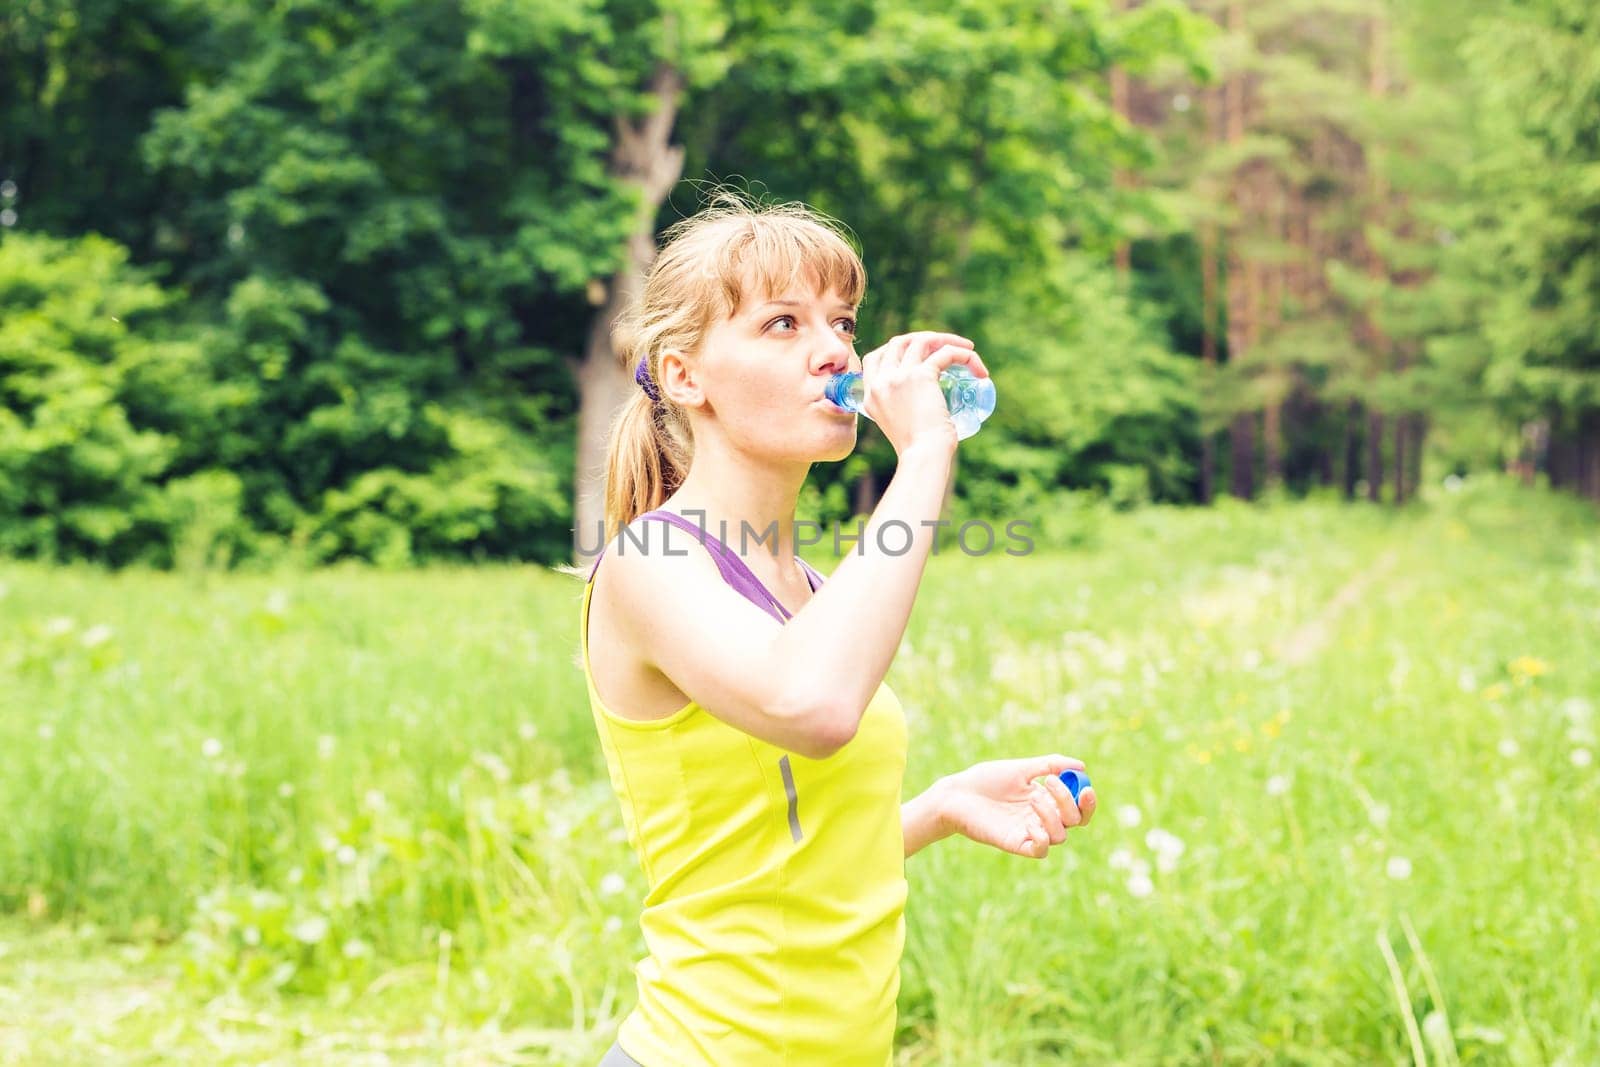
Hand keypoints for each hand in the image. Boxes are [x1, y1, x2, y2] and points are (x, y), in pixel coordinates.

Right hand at [859, 331, 988, 456]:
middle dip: (924, 339)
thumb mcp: (900, 425)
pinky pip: (945, 353)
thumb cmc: (918, 449)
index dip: (897, 349)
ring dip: (946, 340)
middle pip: (898, 342)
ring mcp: (898, 376)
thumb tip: (924, 401)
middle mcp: (880, 382)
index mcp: (871, 394)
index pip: (875, 358)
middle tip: (946, 348)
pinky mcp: (920, 376)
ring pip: (922, 340)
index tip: (919, 354)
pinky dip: (964, 355)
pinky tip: (977, 365)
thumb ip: (902, 408)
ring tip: (967, 349)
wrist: (924, 456)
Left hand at [936, 754, 1095, 859]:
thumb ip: (1050, 765)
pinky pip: (1040, 850)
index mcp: (1047, 800)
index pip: (1078, 807)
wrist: (957, 794)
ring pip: (1060, 836)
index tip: (1085, 787)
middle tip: (1050, 782)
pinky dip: (1041, 838)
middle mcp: (1042, 818)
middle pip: (1074, 821)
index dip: (1087, 801)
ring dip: (1052, 815)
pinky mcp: (1015, 843)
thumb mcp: (1021, 768)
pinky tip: (1028, 822)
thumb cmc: (986, 780)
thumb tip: (1081, 766)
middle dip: (1070, 803)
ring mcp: (1029, 832)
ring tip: (1032, 798)